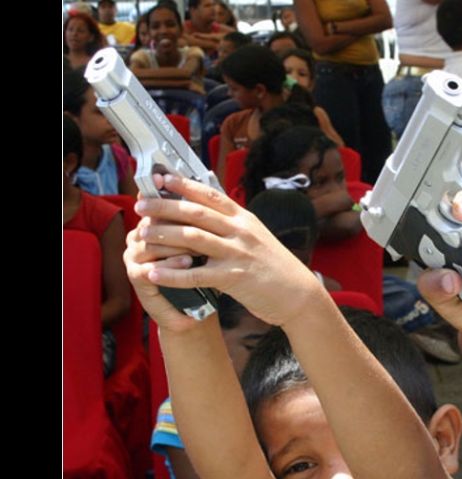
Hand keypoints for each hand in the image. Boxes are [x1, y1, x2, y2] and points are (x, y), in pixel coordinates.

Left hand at [126, 174, 323, 327]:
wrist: (299, 294)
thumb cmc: (274, 267)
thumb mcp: (256, 237)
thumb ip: (233, 225)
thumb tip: (207, 212)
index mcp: (244, 219)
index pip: (210, 195)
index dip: (184, 185)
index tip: (161, 178)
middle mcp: (241, 231)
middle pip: (196, 212)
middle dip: (165, 206)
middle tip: (141, 204)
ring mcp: (238, 254)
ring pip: (193, 238)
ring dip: (164, 235)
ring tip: (141, 235)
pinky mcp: (235, 279)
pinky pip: (197, 274)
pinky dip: (173, 274)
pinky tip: (154, 274)